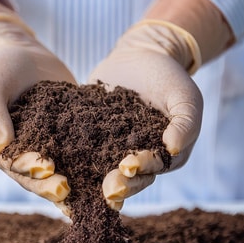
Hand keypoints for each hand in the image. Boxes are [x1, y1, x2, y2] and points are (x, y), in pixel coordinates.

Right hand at [0, 14, 75, 210]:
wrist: (22, 54)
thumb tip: (1, 148)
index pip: (12, 165)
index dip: (30, 172)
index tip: (50, 174)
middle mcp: (17, 154)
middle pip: (34, 176)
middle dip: (50, 185)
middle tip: (68, 191)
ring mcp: (41, 149)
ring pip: (56, 171)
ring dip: (72, 183)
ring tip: (88, 196)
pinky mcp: (63, 139)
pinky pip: (75, 153)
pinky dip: (88, 164)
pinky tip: (106, 172)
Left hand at [88, 20, 203, 210]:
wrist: (140, 54)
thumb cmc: (169, 78)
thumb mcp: (185, 97)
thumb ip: (185, 123)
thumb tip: (172, 149)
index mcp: (162, 155)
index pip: (153, 168)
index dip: (141, 169)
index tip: (128, 166)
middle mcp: (135, 157)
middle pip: (128, 178)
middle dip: (119, 184)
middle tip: (107, 188)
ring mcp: (110, 148)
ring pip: (102, 169)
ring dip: (93, 178)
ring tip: (82, 183)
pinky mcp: (89, 135)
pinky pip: (78, 147)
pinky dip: (69, 154)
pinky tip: (58, 158)